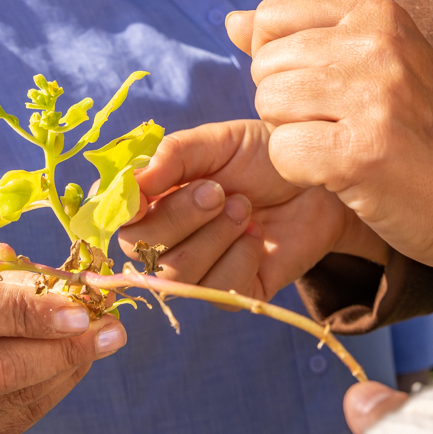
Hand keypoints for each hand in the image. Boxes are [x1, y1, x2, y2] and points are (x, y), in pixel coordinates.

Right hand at [0, 270, 125, 433]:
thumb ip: (12, 278)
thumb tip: (83, 288)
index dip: (28, 314)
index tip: (80, 309)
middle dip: (61, 352)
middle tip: (108, 332)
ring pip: (9, 403)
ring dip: (64, 373)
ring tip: (95, 345)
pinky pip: (10, 424)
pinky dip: (48, 395)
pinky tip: (66, 368)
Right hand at [120, 119, 386, 298]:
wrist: (318, 183)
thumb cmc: (263, 156)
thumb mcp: (218, 141)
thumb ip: (173, 155)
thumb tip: (133, 181)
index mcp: (151, 196)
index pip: (113, 214)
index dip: (124, 210)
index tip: (147, 194)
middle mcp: (164, 236)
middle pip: (140, 249)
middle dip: (181, 217)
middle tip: (220, 191)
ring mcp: (196, 268)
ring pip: (176, 274)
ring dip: (213, 237)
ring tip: (244, 208)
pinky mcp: (229, 292)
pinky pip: (216, 291)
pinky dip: (239, 257)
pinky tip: (258, 236)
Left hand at [226, 0, 432, 285]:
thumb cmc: (420, 126)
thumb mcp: (371, 62)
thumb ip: (299, 36)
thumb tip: (232, 21)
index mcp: (375, 14)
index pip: (272, 16)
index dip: (278, 58)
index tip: (321, 86)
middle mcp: (375, 46)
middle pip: (265, 65)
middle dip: (284, 102)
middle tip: (337, 124)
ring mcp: (372, 97)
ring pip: (268, 106)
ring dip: (292, 136)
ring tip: (341, 145)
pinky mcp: (363, 153)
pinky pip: (283, 152)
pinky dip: (302, 172)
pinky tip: (342, 173)